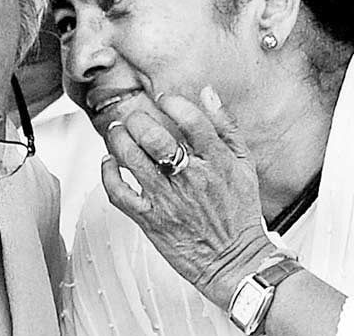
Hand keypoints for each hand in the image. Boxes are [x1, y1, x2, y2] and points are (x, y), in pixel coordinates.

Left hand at [100, 86, 274, 308]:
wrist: (235, 260)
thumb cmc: (238, 213)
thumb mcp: (244, 166)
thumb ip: (227, 128)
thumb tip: (208, 93)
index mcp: (217, 163)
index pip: (193, 122)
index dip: (173, 103)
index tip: (163, 98)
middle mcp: (191, 179)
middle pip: (155, 138)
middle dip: (138, 120)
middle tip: (134, 118)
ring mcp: (168, 200)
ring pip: (132, 159)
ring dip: (118, 139)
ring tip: (118, 133)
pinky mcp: (150, 220)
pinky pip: (119, 192)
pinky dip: (108, 173)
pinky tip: (110, 162)